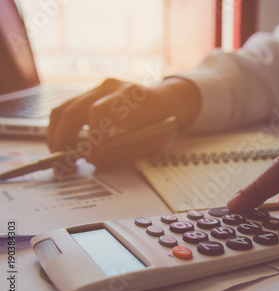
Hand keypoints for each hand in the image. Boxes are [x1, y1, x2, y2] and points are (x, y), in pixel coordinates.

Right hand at [47, 77, 200, 166]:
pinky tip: (62, 144)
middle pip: (77, 109)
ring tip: (57, 154)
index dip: (92, 137)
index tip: (89, 158)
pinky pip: (68, 108)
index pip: (101, 113)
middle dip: (64, 137)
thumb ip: (122, 151)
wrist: (166, 102)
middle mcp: (113, 88)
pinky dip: (61, 127)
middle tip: (61, 160)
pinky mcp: (91, 93)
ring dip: (57, 133)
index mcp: (132, 98)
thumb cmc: (159, 124)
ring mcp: (100, 88)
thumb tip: (92, 160)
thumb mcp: (149, 142)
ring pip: (66, 107)